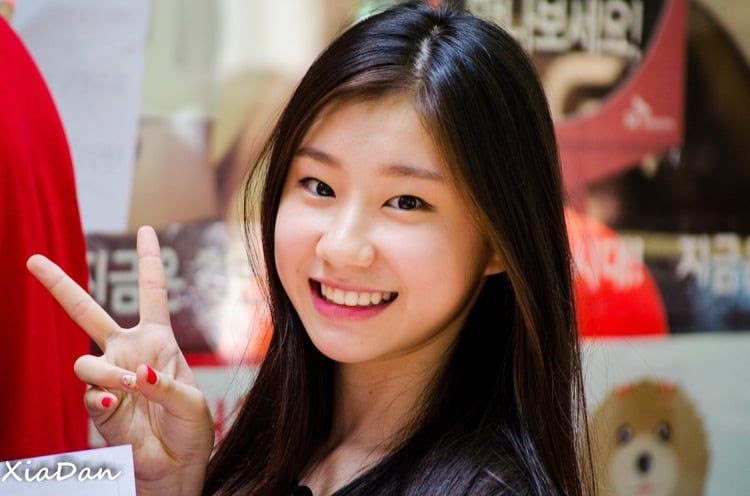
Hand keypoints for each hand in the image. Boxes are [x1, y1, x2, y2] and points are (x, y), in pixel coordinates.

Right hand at [27, 226, 213, 495]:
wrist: (176, 465)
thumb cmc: (189, 428)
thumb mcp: (190, 400)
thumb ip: (165, 386)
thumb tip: (134, 377)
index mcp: (157, 340)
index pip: (152, 292)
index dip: (148, 259)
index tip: (145, 228)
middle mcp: (127, 352)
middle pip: (88, 312)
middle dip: (60, 286)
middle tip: (33, 260)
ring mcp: (109, 378)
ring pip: (84, 360)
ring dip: (105, 372)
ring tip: (126, 386)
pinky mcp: (98, 406)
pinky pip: (88, 394)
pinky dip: (101, 395)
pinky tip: (114, 399)